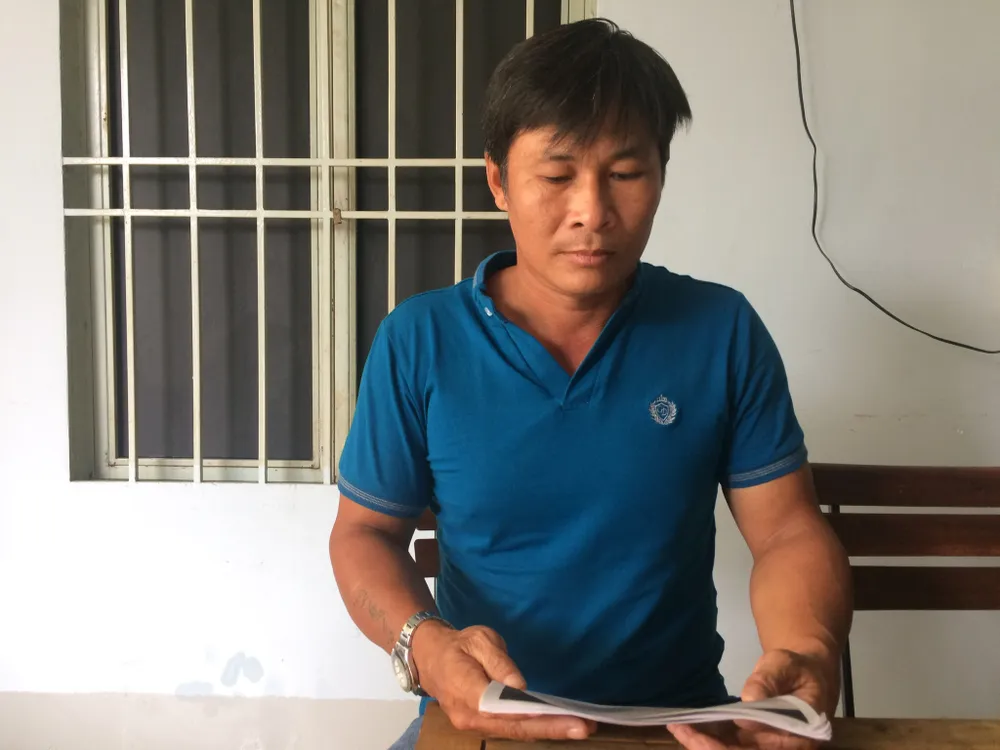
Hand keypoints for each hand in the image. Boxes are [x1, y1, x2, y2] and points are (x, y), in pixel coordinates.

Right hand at [411, 621, 596, 741]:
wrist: (431, 658)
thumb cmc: (458, 644)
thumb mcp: (479, 639)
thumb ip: (499, 661)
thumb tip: (520, 685)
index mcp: (465, 688)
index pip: (500, 706)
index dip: (529, 713)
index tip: (557, 714)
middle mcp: (468, 715)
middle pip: (513, 726)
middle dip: (550, 728)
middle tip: (584, 727)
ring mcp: (473, 724)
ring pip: (513, 732)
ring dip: (547, 731)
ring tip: (580, 727)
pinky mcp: (481, 726)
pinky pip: (510, 729)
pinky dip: (535, 728)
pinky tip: (559, 725)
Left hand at [667, 649, 833, 749]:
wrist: (804, 673)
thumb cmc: (797, 667)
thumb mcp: (784, 665)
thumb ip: (768, 681)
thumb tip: (748, 704)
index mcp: (799, 736)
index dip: (726, 748)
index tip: (699, 737)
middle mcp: (784, 747)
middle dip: (707, 747)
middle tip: (678, 729)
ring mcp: (770, 746)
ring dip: (703, 744)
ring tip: (677, 727)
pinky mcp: (757, 741)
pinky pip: (731, 745)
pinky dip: (709, 738)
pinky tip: (689, 727)